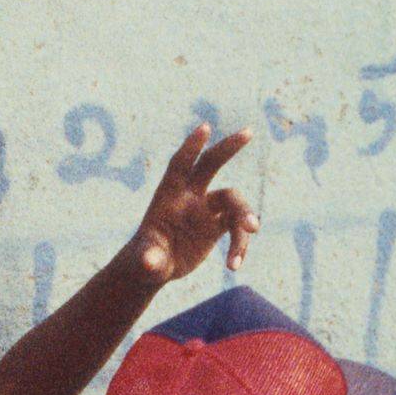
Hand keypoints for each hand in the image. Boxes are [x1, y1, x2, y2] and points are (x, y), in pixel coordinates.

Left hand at [127, 124, 257, 284]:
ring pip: (233, 203)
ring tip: (247, 239)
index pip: (180, 165)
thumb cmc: (146, 259)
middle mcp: (190, 196)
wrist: (156, 267)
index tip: (205, 127)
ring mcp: (206, 209)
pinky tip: (234, 266)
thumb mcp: (145, 260)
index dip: (191, 146)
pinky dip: (240, 246)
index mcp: (169, 195)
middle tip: (249, 132)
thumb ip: (149, 259)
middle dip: (229, 147)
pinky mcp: (217, 226)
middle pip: (211, 164)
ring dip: (244, 218)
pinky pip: (237, 229)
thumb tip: (149, 263)